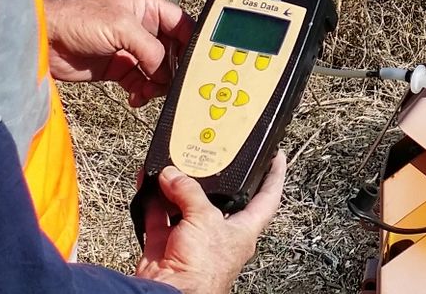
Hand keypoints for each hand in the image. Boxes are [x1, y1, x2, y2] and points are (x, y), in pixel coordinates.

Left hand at [44, 0, 191, 107]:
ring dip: (158, 84)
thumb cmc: (77, 18)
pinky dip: (142, 93)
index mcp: (146, 6)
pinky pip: (139, 83)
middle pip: (171, 50)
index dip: (192, 42)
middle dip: (174, 69)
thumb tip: (166, 73)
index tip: (200, 63)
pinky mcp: (116, 68)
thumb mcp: (121, 27)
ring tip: (149, 92)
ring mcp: (128, 48)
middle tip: (174, 86)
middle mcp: (141, 26)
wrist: (44, 39)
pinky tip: (136, 98)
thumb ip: (150, 49)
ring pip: (157, 70)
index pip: (181, 23)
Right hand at [136, 156, 286, 293]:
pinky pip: (159, 216)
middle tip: (204, 155)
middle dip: (208, 178)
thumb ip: (190, 192)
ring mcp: (192, 240)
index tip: (276, 156)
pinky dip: (152, 200)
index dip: (274, 176)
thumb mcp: (204, 219)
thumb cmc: (202, 270)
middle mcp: (219, 235)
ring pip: (184, 205)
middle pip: (217, 199)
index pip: (267, 199)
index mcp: (243, 231)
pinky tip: (149, 182)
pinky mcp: (166, 244)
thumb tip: (174, 176)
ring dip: (174, 187)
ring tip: (170, 165)